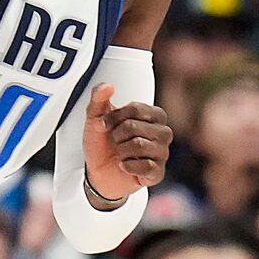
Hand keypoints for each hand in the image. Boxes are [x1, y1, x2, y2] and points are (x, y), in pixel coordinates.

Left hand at [83, 83, 171, 202]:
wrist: (98, 172)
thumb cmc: (102, 143)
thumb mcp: (95, 118)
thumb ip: (98, 99)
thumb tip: (107, 85)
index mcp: (154, 115)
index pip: (135, 108)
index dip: (113, 117)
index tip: (105, 125)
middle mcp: (163, 133)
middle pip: (135, 127)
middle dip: (116, 136)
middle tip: (115, 142)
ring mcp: (162, 153)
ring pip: (138, 145)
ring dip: (121, 151)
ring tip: (121, 154)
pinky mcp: (158, 173)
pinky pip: (144, 166)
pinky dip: (127, 166)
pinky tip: (125, 166)